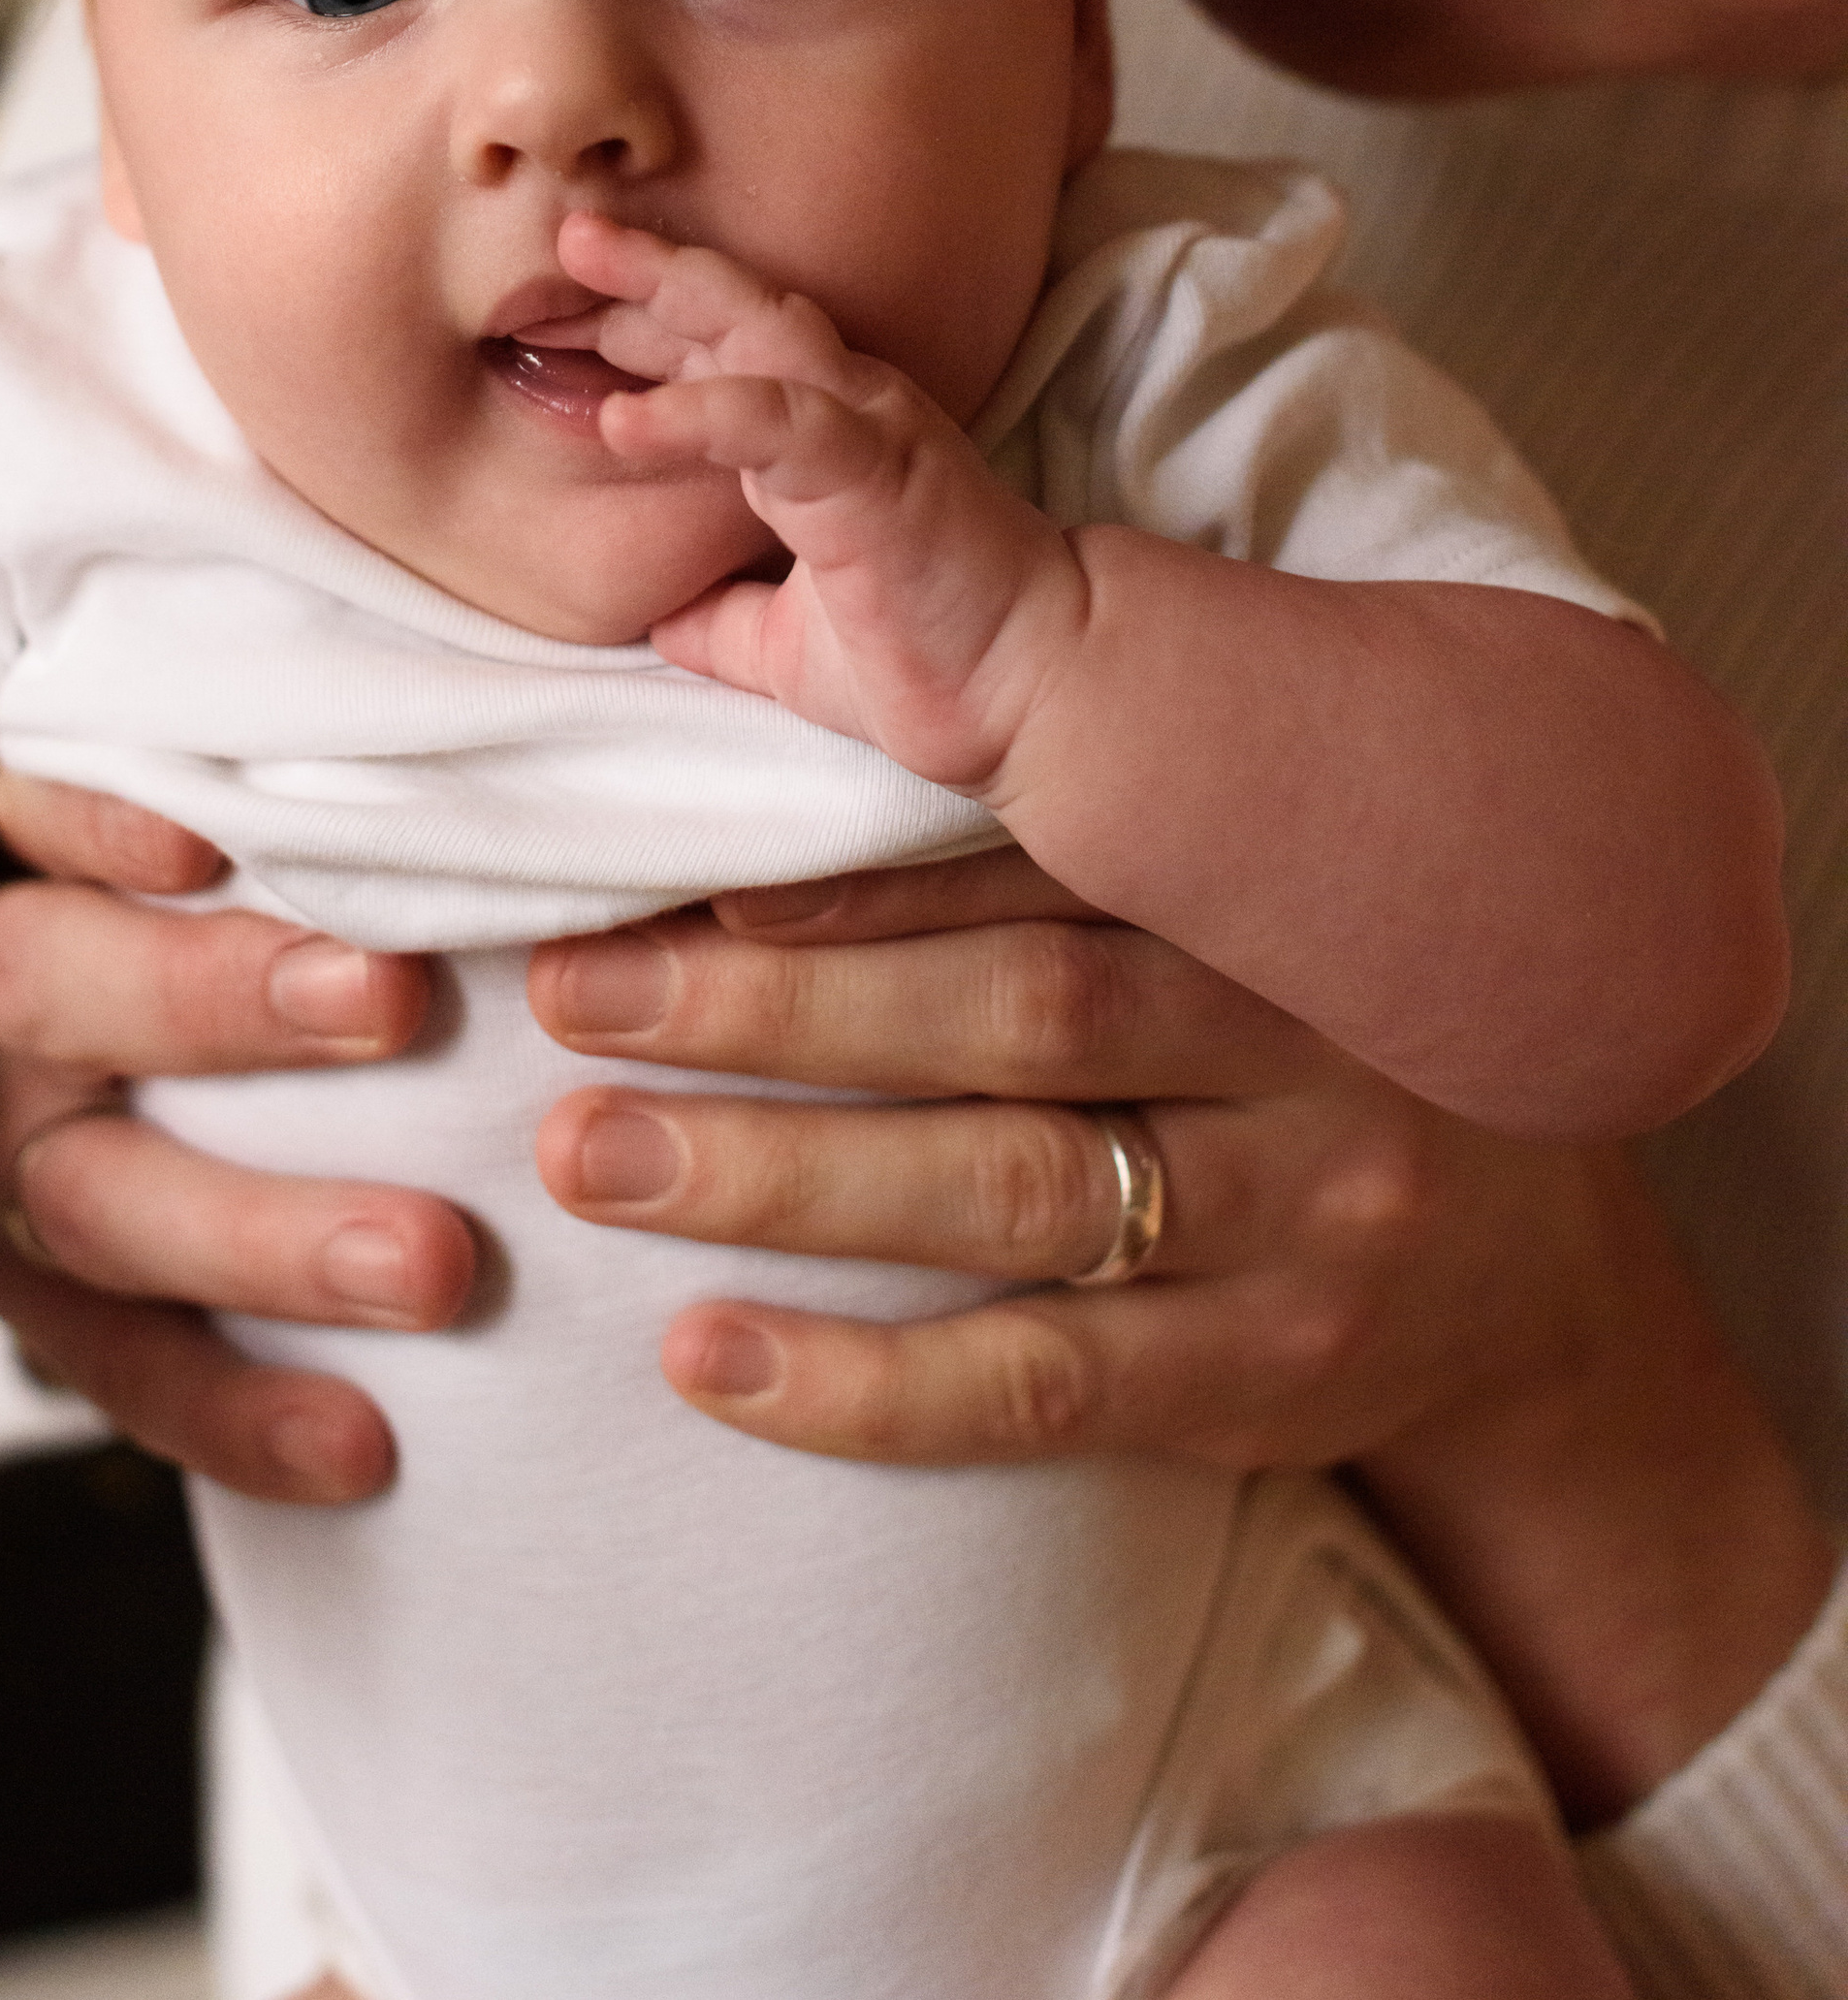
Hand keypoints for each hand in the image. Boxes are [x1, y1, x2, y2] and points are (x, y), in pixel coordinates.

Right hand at [0, 775, 477, 1501]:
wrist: (229, 1046)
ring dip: (260, 1231)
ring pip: (90, 1198)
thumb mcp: (330, 768)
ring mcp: (7, 1151)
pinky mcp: (43, 1296)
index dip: (101, 808)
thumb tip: (605, 651)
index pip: (34, 796)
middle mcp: (2, 988)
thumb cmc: (329, 851)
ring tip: (433, 1264)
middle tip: (395, 1004)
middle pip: (51, 985)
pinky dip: (240, 1412)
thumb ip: (401, 725)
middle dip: (219, 999)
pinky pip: (122, 1370)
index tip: (215, 819)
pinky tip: (370, 1445)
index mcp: (49, 835)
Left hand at [525, 853, 1834, 1816]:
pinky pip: (1052, 1390)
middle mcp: (1302, 1040)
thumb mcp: (1239, 899)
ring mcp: (1301, 1221)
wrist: (1542, 1276)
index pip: (1042, 860)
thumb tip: (781, 724)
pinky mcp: (1275, 1382)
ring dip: (784, 1180)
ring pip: (1017, 1195)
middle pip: (1015, 1016)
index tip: (671, 869)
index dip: (851, 872)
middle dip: (777, 1011)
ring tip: (591, 1158)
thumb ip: (1068, 828)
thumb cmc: (1304, 1033)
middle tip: (572, 1001)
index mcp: (1272, 886)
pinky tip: (710, 1361)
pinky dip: (871, 1385)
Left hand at [564, 213, 1078, 798]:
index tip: (559, 310)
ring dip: (667, 288)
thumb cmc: (930, 657)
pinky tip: (622, 416)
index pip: (721, 355)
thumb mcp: (785, 645)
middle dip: (646, 265)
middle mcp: (845, 409)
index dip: (643, 325)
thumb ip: (722, 618)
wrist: (1033, 694)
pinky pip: (779, 422)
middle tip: (566, 227)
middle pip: (734, 307)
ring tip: (581, 260)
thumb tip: (658, 621)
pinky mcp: (877, 472)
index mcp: (821, 437)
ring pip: (758, 327)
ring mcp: (866, 429)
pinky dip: (699, 409)